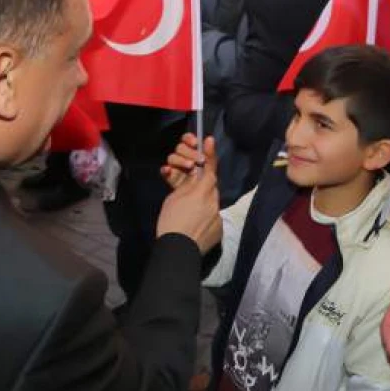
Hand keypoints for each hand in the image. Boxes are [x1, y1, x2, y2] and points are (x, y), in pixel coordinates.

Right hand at [157, 135, 220, 252]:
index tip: (209, 140)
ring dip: (201, 200)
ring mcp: (217, 216)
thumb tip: (193, 176)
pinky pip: (212, 216)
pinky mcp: (218, 229)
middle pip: (209, 184)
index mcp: (201, 191)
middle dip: (200, 181)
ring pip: (210, 201)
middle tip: (190, 187)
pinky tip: (194, 222)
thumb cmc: (171, 221)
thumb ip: (185, 184)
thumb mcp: (174, 197)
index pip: (208, 168)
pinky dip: (204, 216)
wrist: (177, 250)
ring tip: (188, 208)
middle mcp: (213, 201)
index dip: (209, 154)